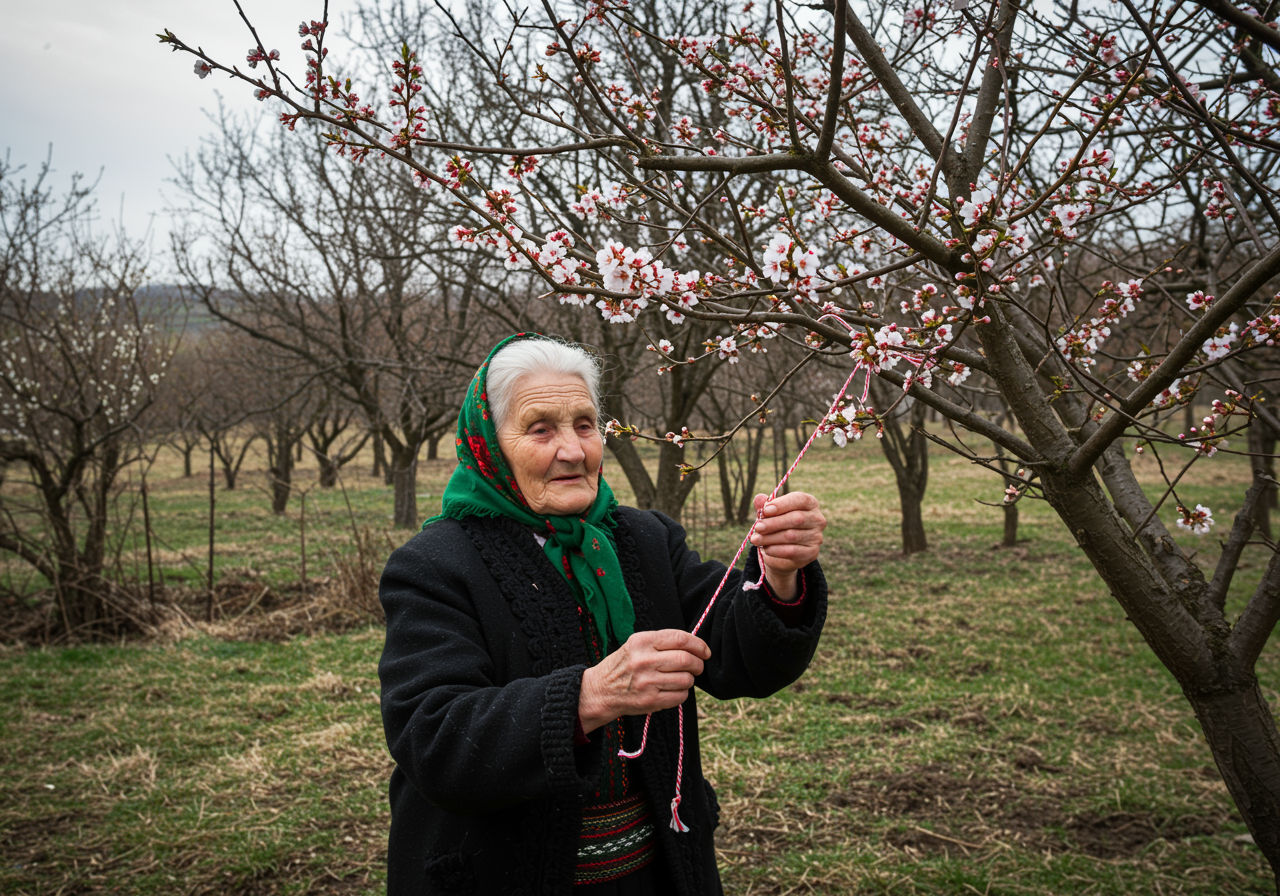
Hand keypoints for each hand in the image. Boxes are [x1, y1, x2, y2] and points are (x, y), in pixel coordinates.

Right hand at [578, 629, 710, 733]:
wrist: (600, 690)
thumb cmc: (624, 665)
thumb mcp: (636, 645)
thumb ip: (662, 642)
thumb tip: (695, 646)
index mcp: (641, 642)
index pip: (680, 639)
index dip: (698, 645)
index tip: (705, 651)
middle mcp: (644, 661)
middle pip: (686, 659)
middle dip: (698, 664)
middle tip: (697, 666)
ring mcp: (646, 682)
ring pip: (686, 679)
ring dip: (690, 680)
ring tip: (682, 678)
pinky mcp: (649, 701)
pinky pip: (680, 696)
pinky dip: (683, 693)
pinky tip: (674, 690)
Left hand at [747, 491, 825, 599]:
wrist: (782, 552)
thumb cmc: (777, 526)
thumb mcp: (770, 514)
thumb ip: (764, 506)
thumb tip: (759, 499)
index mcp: (810, 503)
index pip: (800, 499)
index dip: (782, 504)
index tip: (765, 510)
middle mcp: (817, 519)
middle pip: (797, 518)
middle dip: (773, 523)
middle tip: (757, 527)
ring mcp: (817, 536)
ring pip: (792, 536)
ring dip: (770, 538)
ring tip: (755, 539)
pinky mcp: (812, 552)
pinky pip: (793, 551)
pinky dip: (776, 550)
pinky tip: (766, 549)